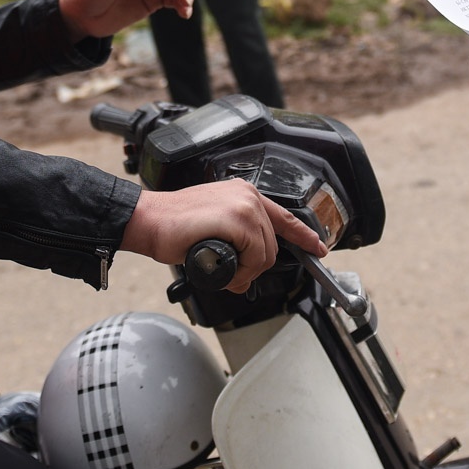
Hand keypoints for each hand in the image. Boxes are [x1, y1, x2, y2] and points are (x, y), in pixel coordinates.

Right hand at [120, 179, 327, 293]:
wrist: (149, 221)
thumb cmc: (173, 227)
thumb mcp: (214, 228)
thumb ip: (235, 244)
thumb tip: (245, 274)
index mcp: (244, 194)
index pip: (284, 216)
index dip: (304, 235)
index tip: (319, 248)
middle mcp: (248, 196)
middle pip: (272, 245)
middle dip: (254, 268)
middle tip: (233, 275)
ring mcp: (243, 205)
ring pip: (264, 254)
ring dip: (245, 272)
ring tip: (223, 270)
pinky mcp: (236, 218)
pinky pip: (253, 257)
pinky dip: (240, 272)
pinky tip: (223, 268)